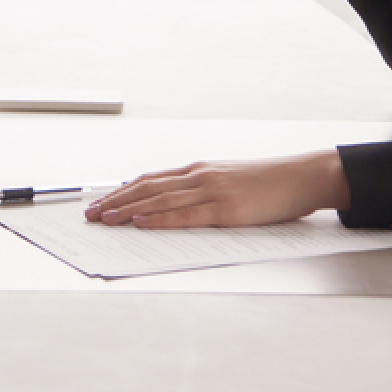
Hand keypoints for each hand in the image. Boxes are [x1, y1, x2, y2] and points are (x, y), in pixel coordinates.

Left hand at [83, 152, 348, 228]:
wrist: (301, 177)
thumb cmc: (269, 184)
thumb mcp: (228, 182)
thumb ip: (201, 191)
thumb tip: (173, 206)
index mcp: (199, 170)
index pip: (150, 179)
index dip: (121, 190)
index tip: (100, 200)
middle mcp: (199, 176)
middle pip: (146, 187)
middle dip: (115, 201)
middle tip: (90, 214)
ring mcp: (211, 191)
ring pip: (159, 200)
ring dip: (128, 210)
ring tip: (105, 219)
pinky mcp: (225, 209)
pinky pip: (185, 215)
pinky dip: (160, 219)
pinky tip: (142, 222)